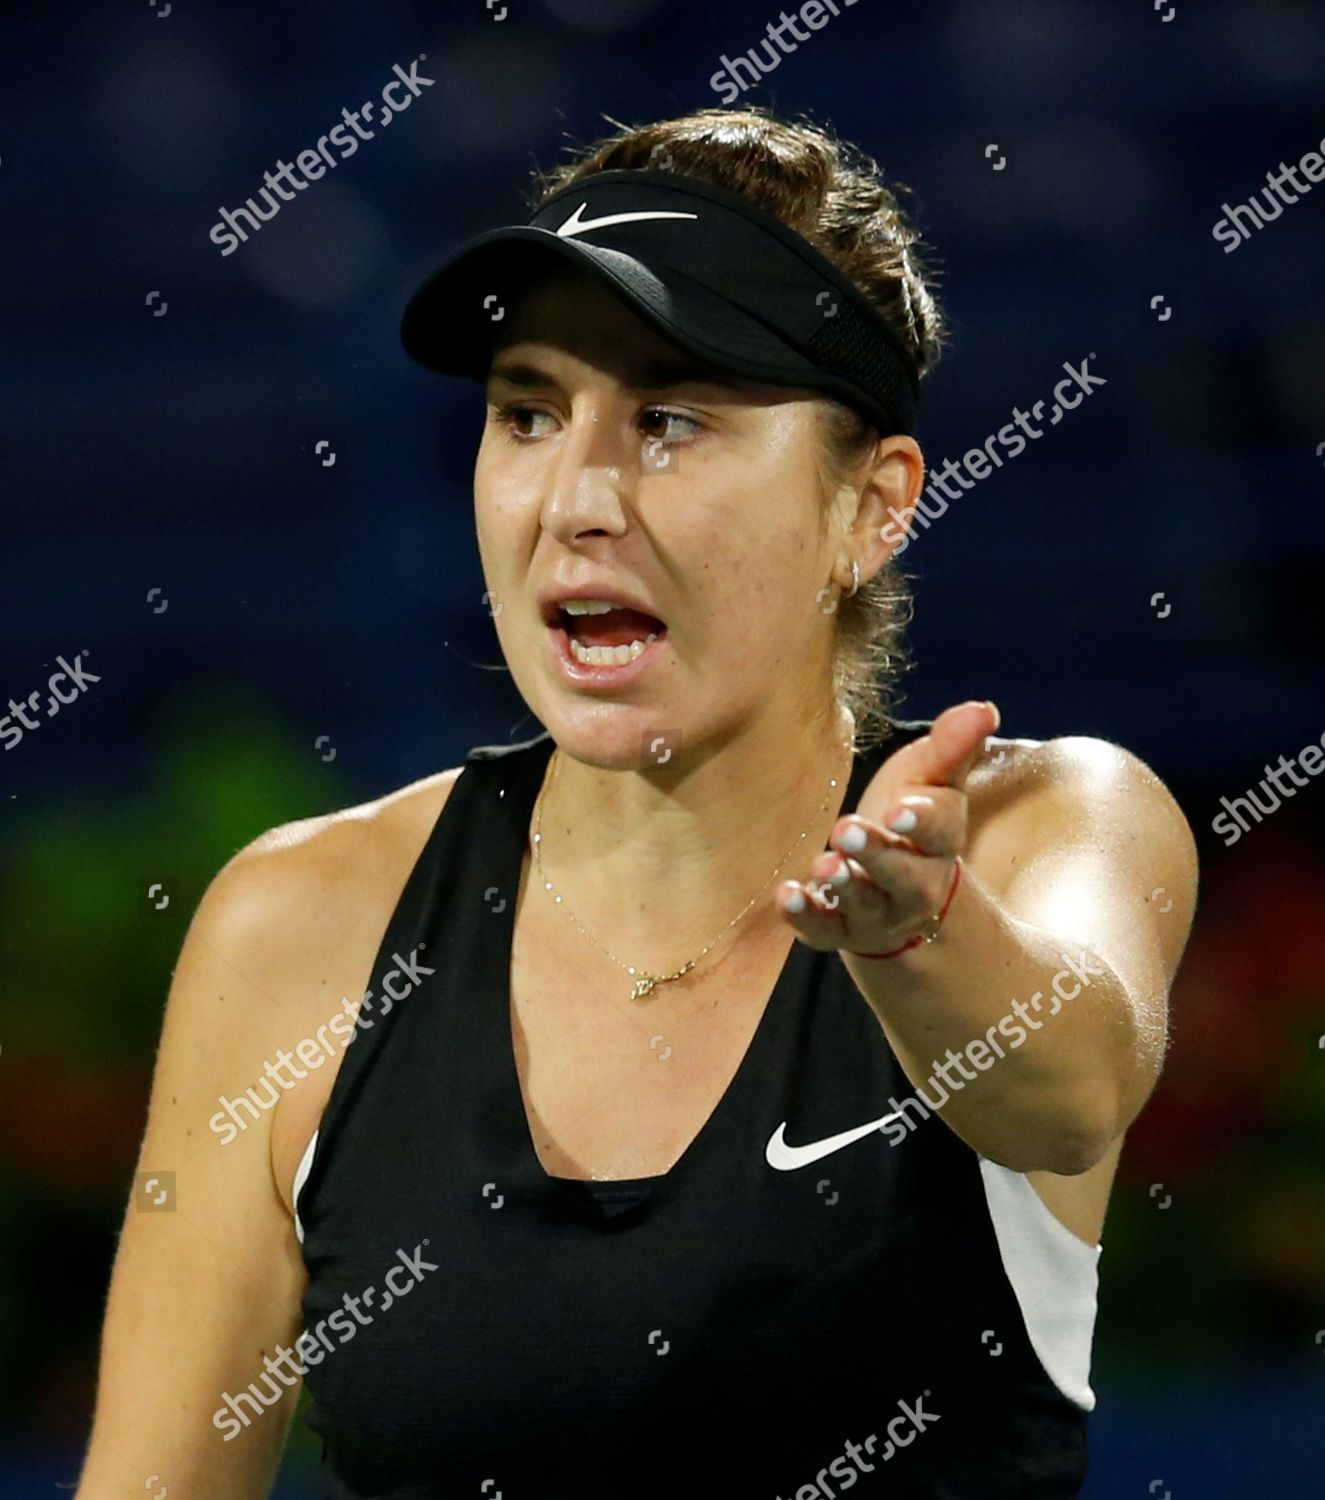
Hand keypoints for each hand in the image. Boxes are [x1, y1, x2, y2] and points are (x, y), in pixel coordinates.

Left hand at [776, 700, 998, 955]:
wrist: (892, 885)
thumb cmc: (908, 816)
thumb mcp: (929, 778)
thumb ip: (951, 747)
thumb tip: (984, 709)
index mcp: (940, 840)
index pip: (940, 831)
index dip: (922, 821)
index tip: (899, 810)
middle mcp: (915, 884)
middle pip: (905, 878)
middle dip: (879, 856)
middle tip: (847, 830)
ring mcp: (878, 913)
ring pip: (866, 907)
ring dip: (844, 887)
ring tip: (823, 865)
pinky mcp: (839, 930)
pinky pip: (824, 931)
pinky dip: (806, 916)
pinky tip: (786, 895)